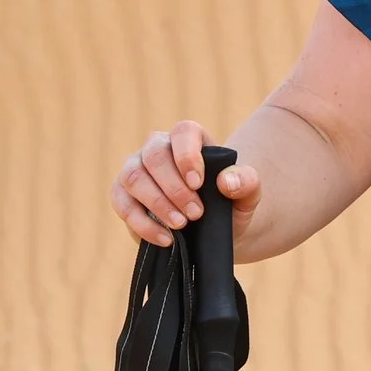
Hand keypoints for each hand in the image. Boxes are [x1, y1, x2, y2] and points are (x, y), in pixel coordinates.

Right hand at [111, 120, 260, 248]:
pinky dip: (142, 224)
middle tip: (196, 213)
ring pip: (133, 177)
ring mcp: (136, 170)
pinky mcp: (122, 195)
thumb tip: (226, 181)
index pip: (184, 132)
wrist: (215, 229)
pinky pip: (122, 204)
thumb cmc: (230, 204)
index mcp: (190, 139)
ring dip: (158, 204)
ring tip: (181, 225)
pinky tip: (165, 238)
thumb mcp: (248, 195)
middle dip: (175, 188)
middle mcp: (157, 148)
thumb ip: (247, 183)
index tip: (199, 183)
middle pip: (154, 156)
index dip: (187, 156)